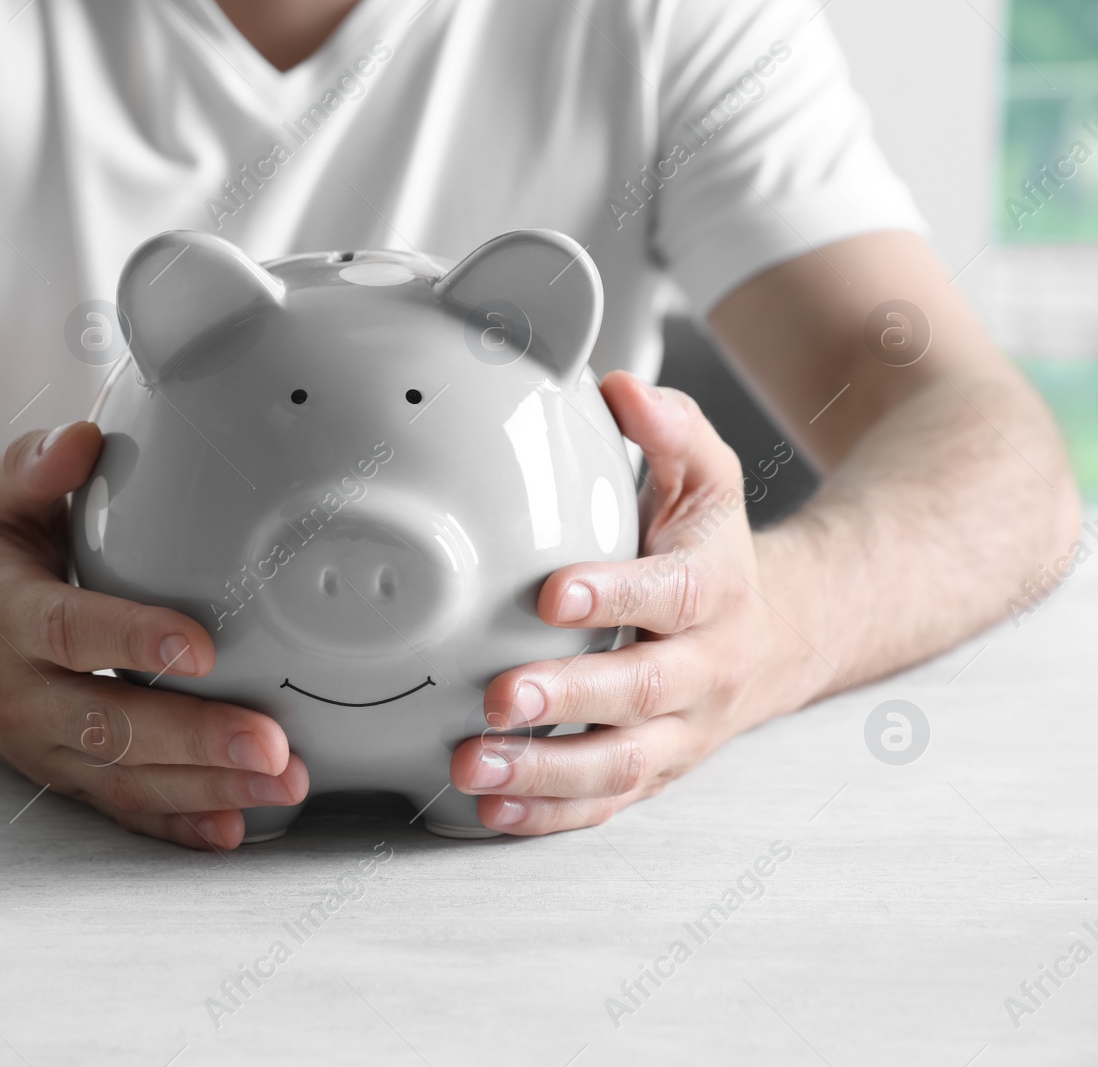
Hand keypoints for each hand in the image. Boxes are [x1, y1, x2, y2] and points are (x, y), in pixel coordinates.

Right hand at [0, 422, 307, 849]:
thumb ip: (37, 468)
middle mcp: (17, 692)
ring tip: (281, 783)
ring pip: (125, 779)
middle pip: (108, 725)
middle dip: (195, 739)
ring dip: (208, 788)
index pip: (65, 631)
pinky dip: (178, 825)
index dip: (130, 640)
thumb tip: (83, 439)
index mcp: (2, 614)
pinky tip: (234, 827)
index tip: (200, 646)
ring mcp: (41, 747)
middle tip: (272, 743)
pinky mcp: (65, 780)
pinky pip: (122, 812)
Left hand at [451, 372, 806, 833]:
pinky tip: (493, 811)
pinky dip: (549, 816)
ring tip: (475, 766)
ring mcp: (681, 731)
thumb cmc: (712, 551)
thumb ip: (669, 429)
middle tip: (499, 697)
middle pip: (640, 693)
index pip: (670, 593)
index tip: (552, 594)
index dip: (614, 595)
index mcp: (714, 589)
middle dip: (567, 700)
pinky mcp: (655, 772)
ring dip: (544, 774)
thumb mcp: (709, 479)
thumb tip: (618, 387)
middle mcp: (704, 669)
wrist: (780, 634)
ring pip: (618, 766)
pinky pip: (606, 805)